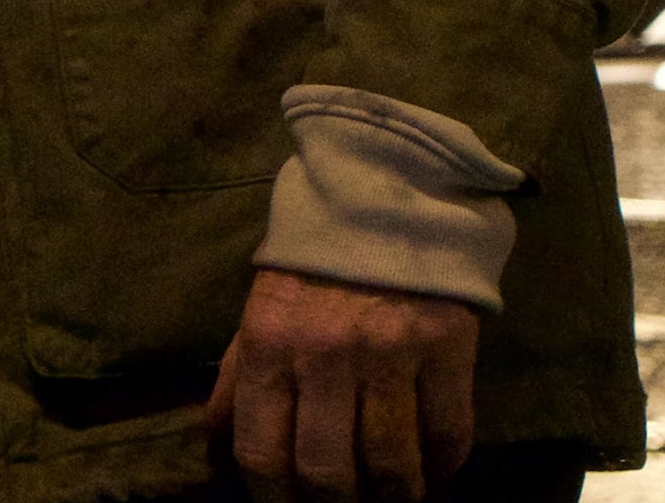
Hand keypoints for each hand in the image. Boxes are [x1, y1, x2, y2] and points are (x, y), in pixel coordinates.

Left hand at [207, 268, 479, 501]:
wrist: (387, 192)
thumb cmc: (315, 261)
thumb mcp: (259, 312)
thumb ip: (235, 383)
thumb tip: (215, 454)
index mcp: (268, 344)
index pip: (261, 451)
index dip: (273, 498)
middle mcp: (324, 354)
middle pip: (326, 471)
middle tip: (346, 501)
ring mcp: (390, 353)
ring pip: (391, 464)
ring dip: (394, 493)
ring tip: (394, 493)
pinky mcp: (447, 347)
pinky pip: (449, 433)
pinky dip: (443, 462)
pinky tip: (434, 463)